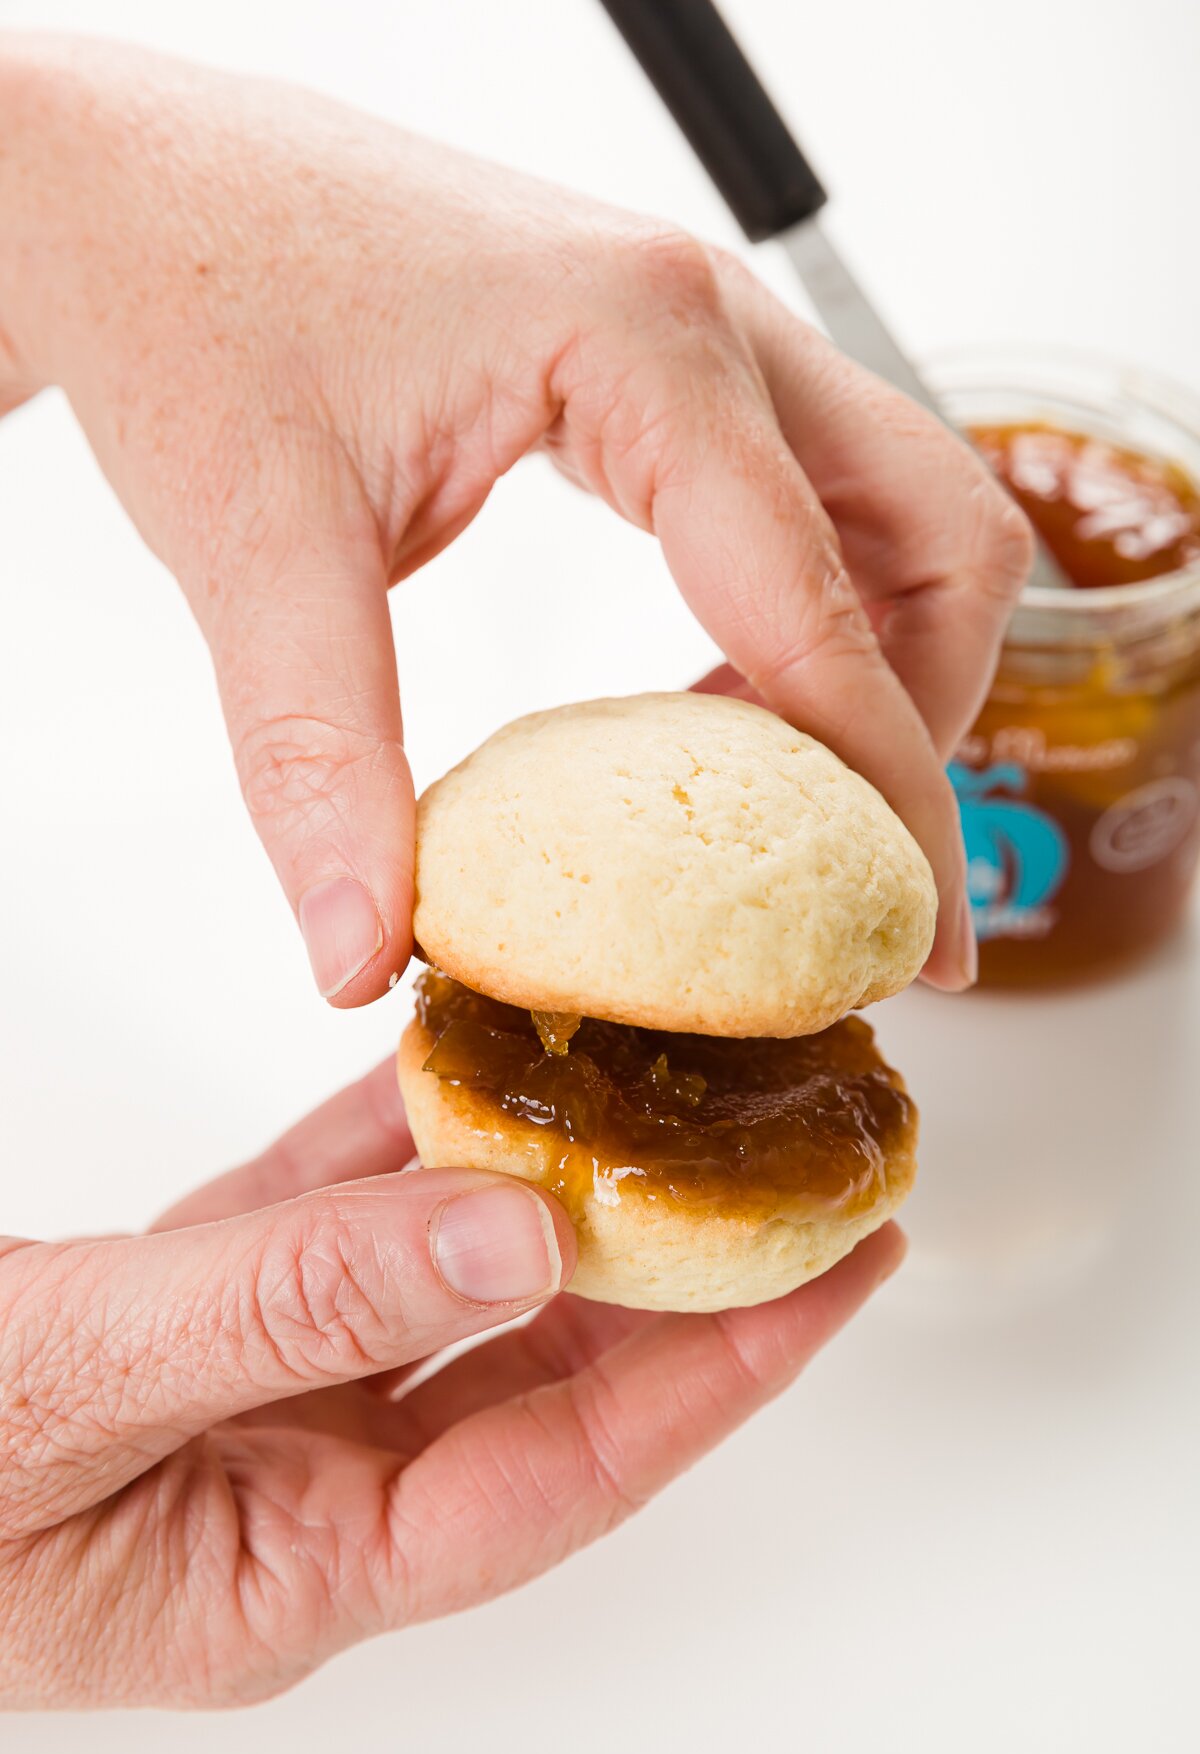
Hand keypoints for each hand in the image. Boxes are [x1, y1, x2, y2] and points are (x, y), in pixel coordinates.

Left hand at [0, 37, 1030, 1000]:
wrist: (138, 183)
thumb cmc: (195, 298)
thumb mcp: (251, 545)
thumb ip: (316, 760)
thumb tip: (358, 952)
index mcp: (642, 345)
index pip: (826, 608)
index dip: (890, 794)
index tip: (920, 934)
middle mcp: (711, 324)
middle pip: (946, 534)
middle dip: (926, 717)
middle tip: (845, 857)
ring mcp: (702, 336)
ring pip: (900, 512)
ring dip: (879, 665)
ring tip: (766, 792)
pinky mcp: (666, 366)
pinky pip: (810, 502)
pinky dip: (807, 620)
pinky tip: (706, 705)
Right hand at [0, 1061, 902, 1705]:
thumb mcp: (69, 1387)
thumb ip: (289, 1305)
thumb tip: (519, 1229)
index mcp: (288, 1569)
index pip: (562, 1470)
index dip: (719, 1368)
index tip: (842, 1261)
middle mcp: (293, 1490)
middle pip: (536, 1375)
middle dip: (679, 1270)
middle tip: (805, 1159)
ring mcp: (243, 1396)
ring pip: (441, 1281)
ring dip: (550, 1184)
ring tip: (671, 1090)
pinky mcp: (185, 1306)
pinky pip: (328, 1212)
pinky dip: (399, 1135)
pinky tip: (466, 1054)